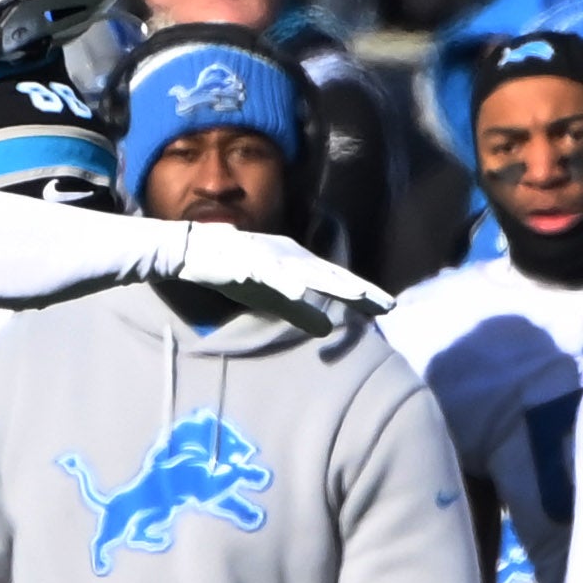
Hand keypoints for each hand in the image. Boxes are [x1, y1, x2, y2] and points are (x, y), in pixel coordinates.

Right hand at [173, 222, 394, 335]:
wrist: (193, 252)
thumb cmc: (235, 272)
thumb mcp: (271, 297)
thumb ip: (299, 311)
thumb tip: (327, 330)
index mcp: (296, 263)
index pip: (335, 280)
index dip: (362, 293)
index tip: (389, 309)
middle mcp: (287, 256)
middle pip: (328, 275)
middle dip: (356, 289)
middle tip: (386, 305)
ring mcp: (266, 257)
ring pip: (302, 272)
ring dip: (329, 282)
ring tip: (356, 295)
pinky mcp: (243, 261)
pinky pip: (265, 272)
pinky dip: (281, 280)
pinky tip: (297, 291)